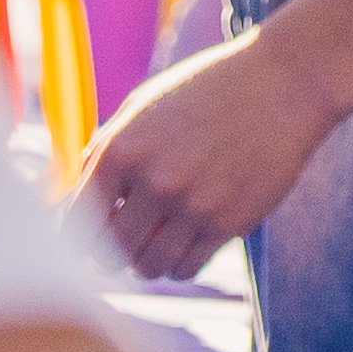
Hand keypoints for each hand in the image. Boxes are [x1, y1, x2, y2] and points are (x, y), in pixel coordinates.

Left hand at [87, 21, 343, 278]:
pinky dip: (180, 262)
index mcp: (121, 150)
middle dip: (112, 251)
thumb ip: (104, 152)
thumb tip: (69, 203)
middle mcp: (153, 181)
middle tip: (127, 239)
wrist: (283, 83)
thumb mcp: (143, 108)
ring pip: (148, 267)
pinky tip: (187, 239)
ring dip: (146, 260)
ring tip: (158, 240)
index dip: (77, 234)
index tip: (88, 236)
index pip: (75, 221)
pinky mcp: (228, 223)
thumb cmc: (206, 91)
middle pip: (109, 251)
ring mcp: (192, 206)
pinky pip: (187, 268)